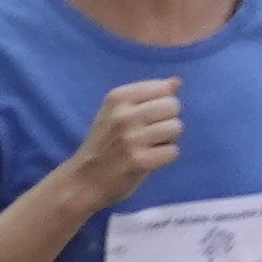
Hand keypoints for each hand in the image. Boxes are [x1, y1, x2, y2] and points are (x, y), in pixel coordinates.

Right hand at [55, 77, 183, 214]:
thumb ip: (146, 95)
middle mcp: (123, 115)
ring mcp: (130, 139)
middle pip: (172, 106)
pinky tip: (150, 159)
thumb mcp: (116, 111)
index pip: (163, 88)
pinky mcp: (139, 162)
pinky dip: (166, 156)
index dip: (162, 103)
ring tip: (150, 146)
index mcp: (117, 98)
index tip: (147, 116)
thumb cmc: (105, 142)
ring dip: (168, 139)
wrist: (84, 179)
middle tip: (150, 133)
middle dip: (168, 120)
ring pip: (176, 127)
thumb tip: (176, 81)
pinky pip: (173, 151)